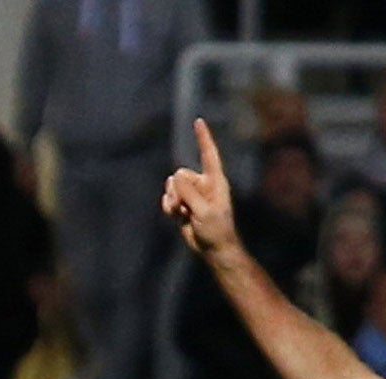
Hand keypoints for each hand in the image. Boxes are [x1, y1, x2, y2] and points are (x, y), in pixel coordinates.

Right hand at [161, 118, 238, 260]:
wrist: (214, 250)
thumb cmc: (216, 231)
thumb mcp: (204, 211)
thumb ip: (189, 193)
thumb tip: (175, 178)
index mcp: (215, 181)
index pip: (208, 154)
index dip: (203, 138)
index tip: (198, 121)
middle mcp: (203, 184)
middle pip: (180, 174)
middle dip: (178, 190)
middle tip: (185, 207)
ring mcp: (192, 194)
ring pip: (172, 185)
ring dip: (172, 199)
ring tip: (182, 213)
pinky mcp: (183, 205)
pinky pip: (168, 197)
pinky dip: (168, 206)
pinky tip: (175, 215)